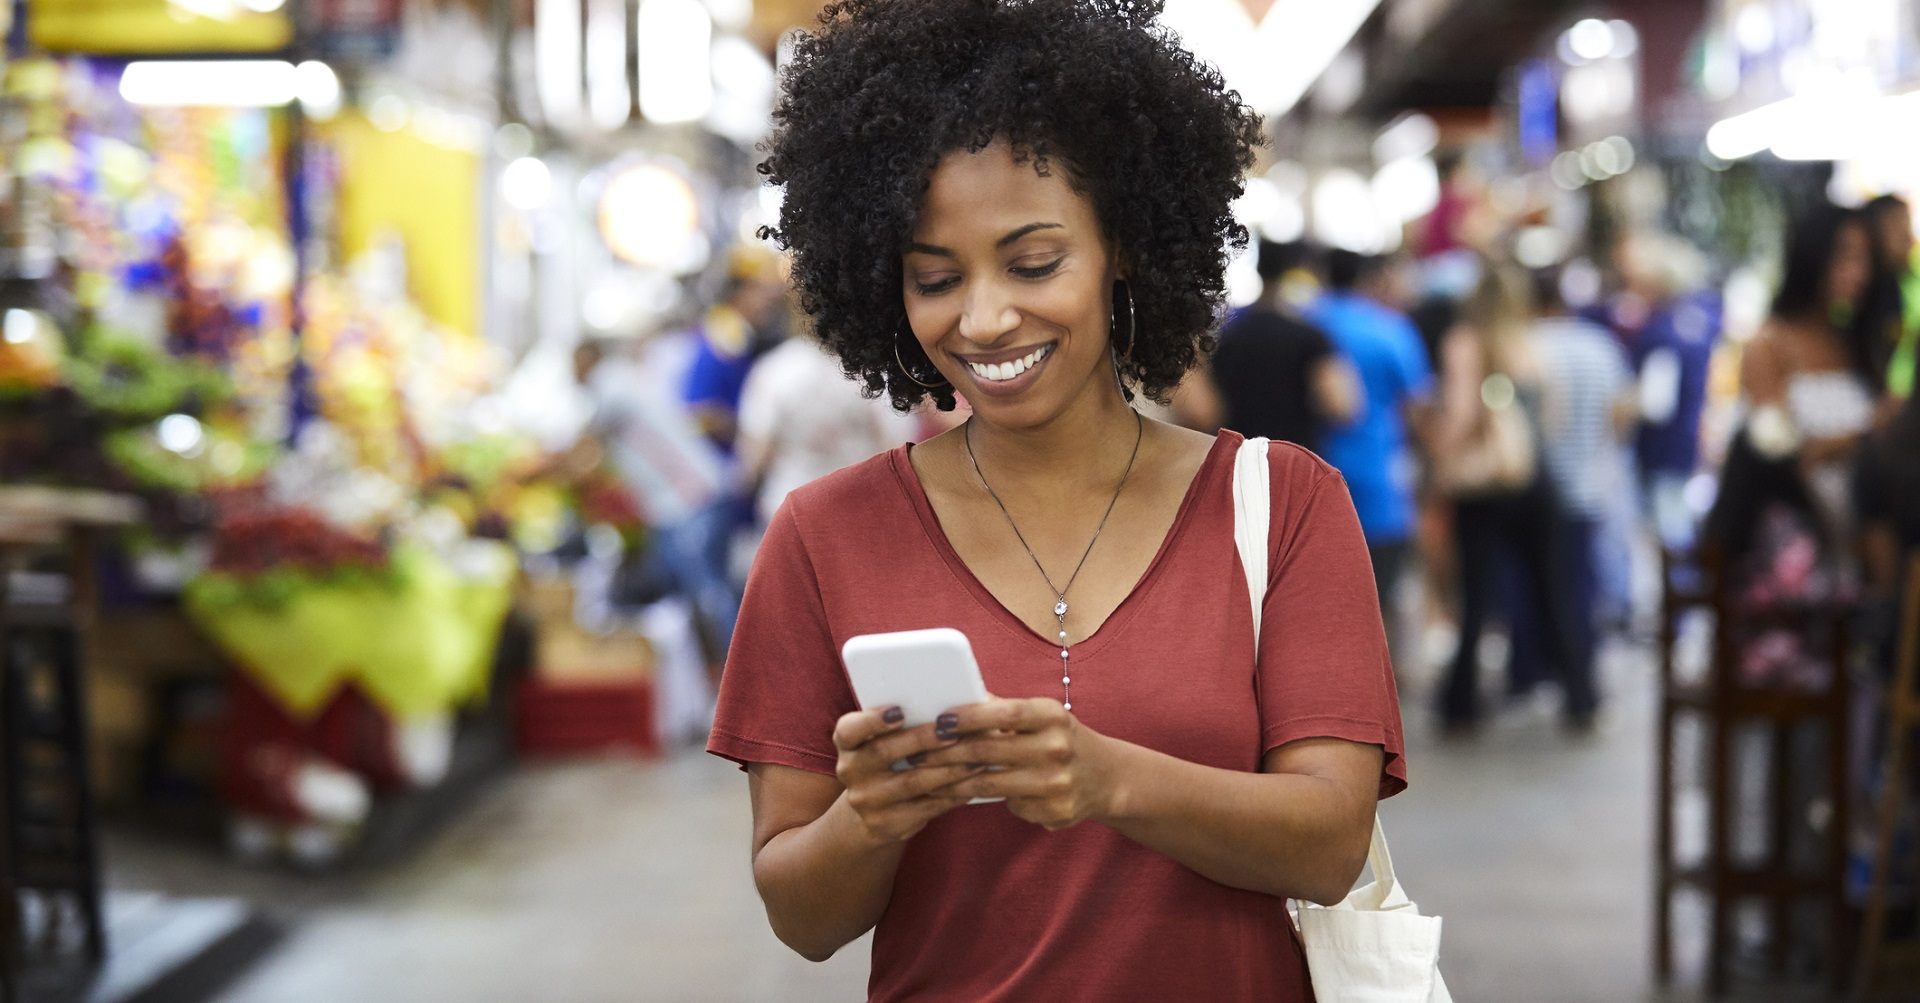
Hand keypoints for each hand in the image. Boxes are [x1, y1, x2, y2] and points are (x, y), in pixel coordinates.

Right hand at [832, 706, 985, 846]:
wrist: (872, 813)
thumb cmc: (890, 762)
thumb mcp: (883, 740)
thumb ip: (905, 722)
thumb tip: (953, 703)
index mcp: (847, 743)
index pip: (849, 729)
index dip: (872, 720)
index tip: (899, 711)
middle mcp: (849, 771)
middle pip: (883, 752)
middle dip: (920, 739)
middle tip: (953, 730)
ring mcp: (865, 800)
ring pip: (911, 782)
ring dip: (947, 770)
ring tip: (976, 759)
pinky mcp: (884, 824)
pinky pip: (924, 808)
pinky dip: (951, 795)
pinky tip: (971, 785)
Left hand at [916, 698, 1118, 830]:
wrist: (1107, 778)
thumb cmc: (1060, 739)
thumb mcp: (1042, 717)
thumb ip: (1003, 710)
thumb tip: (956, 697)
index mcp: (1052, 716)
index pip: (1005, 713)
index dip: (969, 716)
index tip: (939, 719)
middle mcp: (1057, 749)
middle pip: (989, 750)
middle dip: (946, 752)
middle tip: (915, 752)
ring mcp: (1057, 784)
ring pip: (990, 783)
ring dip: (952, 780)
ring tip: (925, 776)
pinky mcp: (1054, 812)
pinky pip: (1007, 805)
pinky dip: (984, 801)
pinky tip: (962, 796)